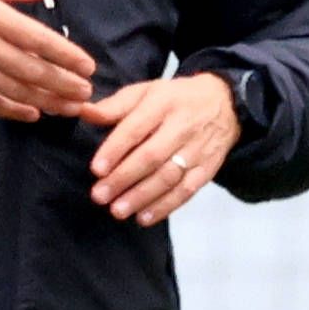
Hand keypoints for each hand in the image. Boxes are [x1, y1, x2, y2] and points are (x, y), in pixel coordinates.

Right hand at [0, 0, 96, 122]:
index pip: (37, 39)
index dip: (65, 55)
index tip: (87, 66)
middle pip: (31, 70)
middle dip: (63, 85)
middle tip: (86, 95)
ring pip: (14, 90)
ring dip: (46, 101)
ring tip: (69, 109)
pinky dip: (11, 111)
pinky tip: (32, 115)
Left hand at [85, 70, 240, 223]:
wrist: (225, 102)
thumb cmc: (174, 99)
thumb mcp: (146, 92)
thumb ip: (115, 106)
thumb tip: (84, 112)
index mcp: (163, 103)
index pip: (136, 127)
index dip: (115, 149)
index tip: (96, 169)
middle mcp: (182, 126)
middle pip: (152, 156)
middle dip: (124, 178)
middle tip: (99, 196)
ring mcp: (197, 149)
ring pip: (168, 177)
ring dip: (141, 197)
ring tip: (117, 210)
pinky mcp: (207, 168)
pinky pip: (186, 190)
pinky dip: (165, 207)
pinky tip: (144, 217)